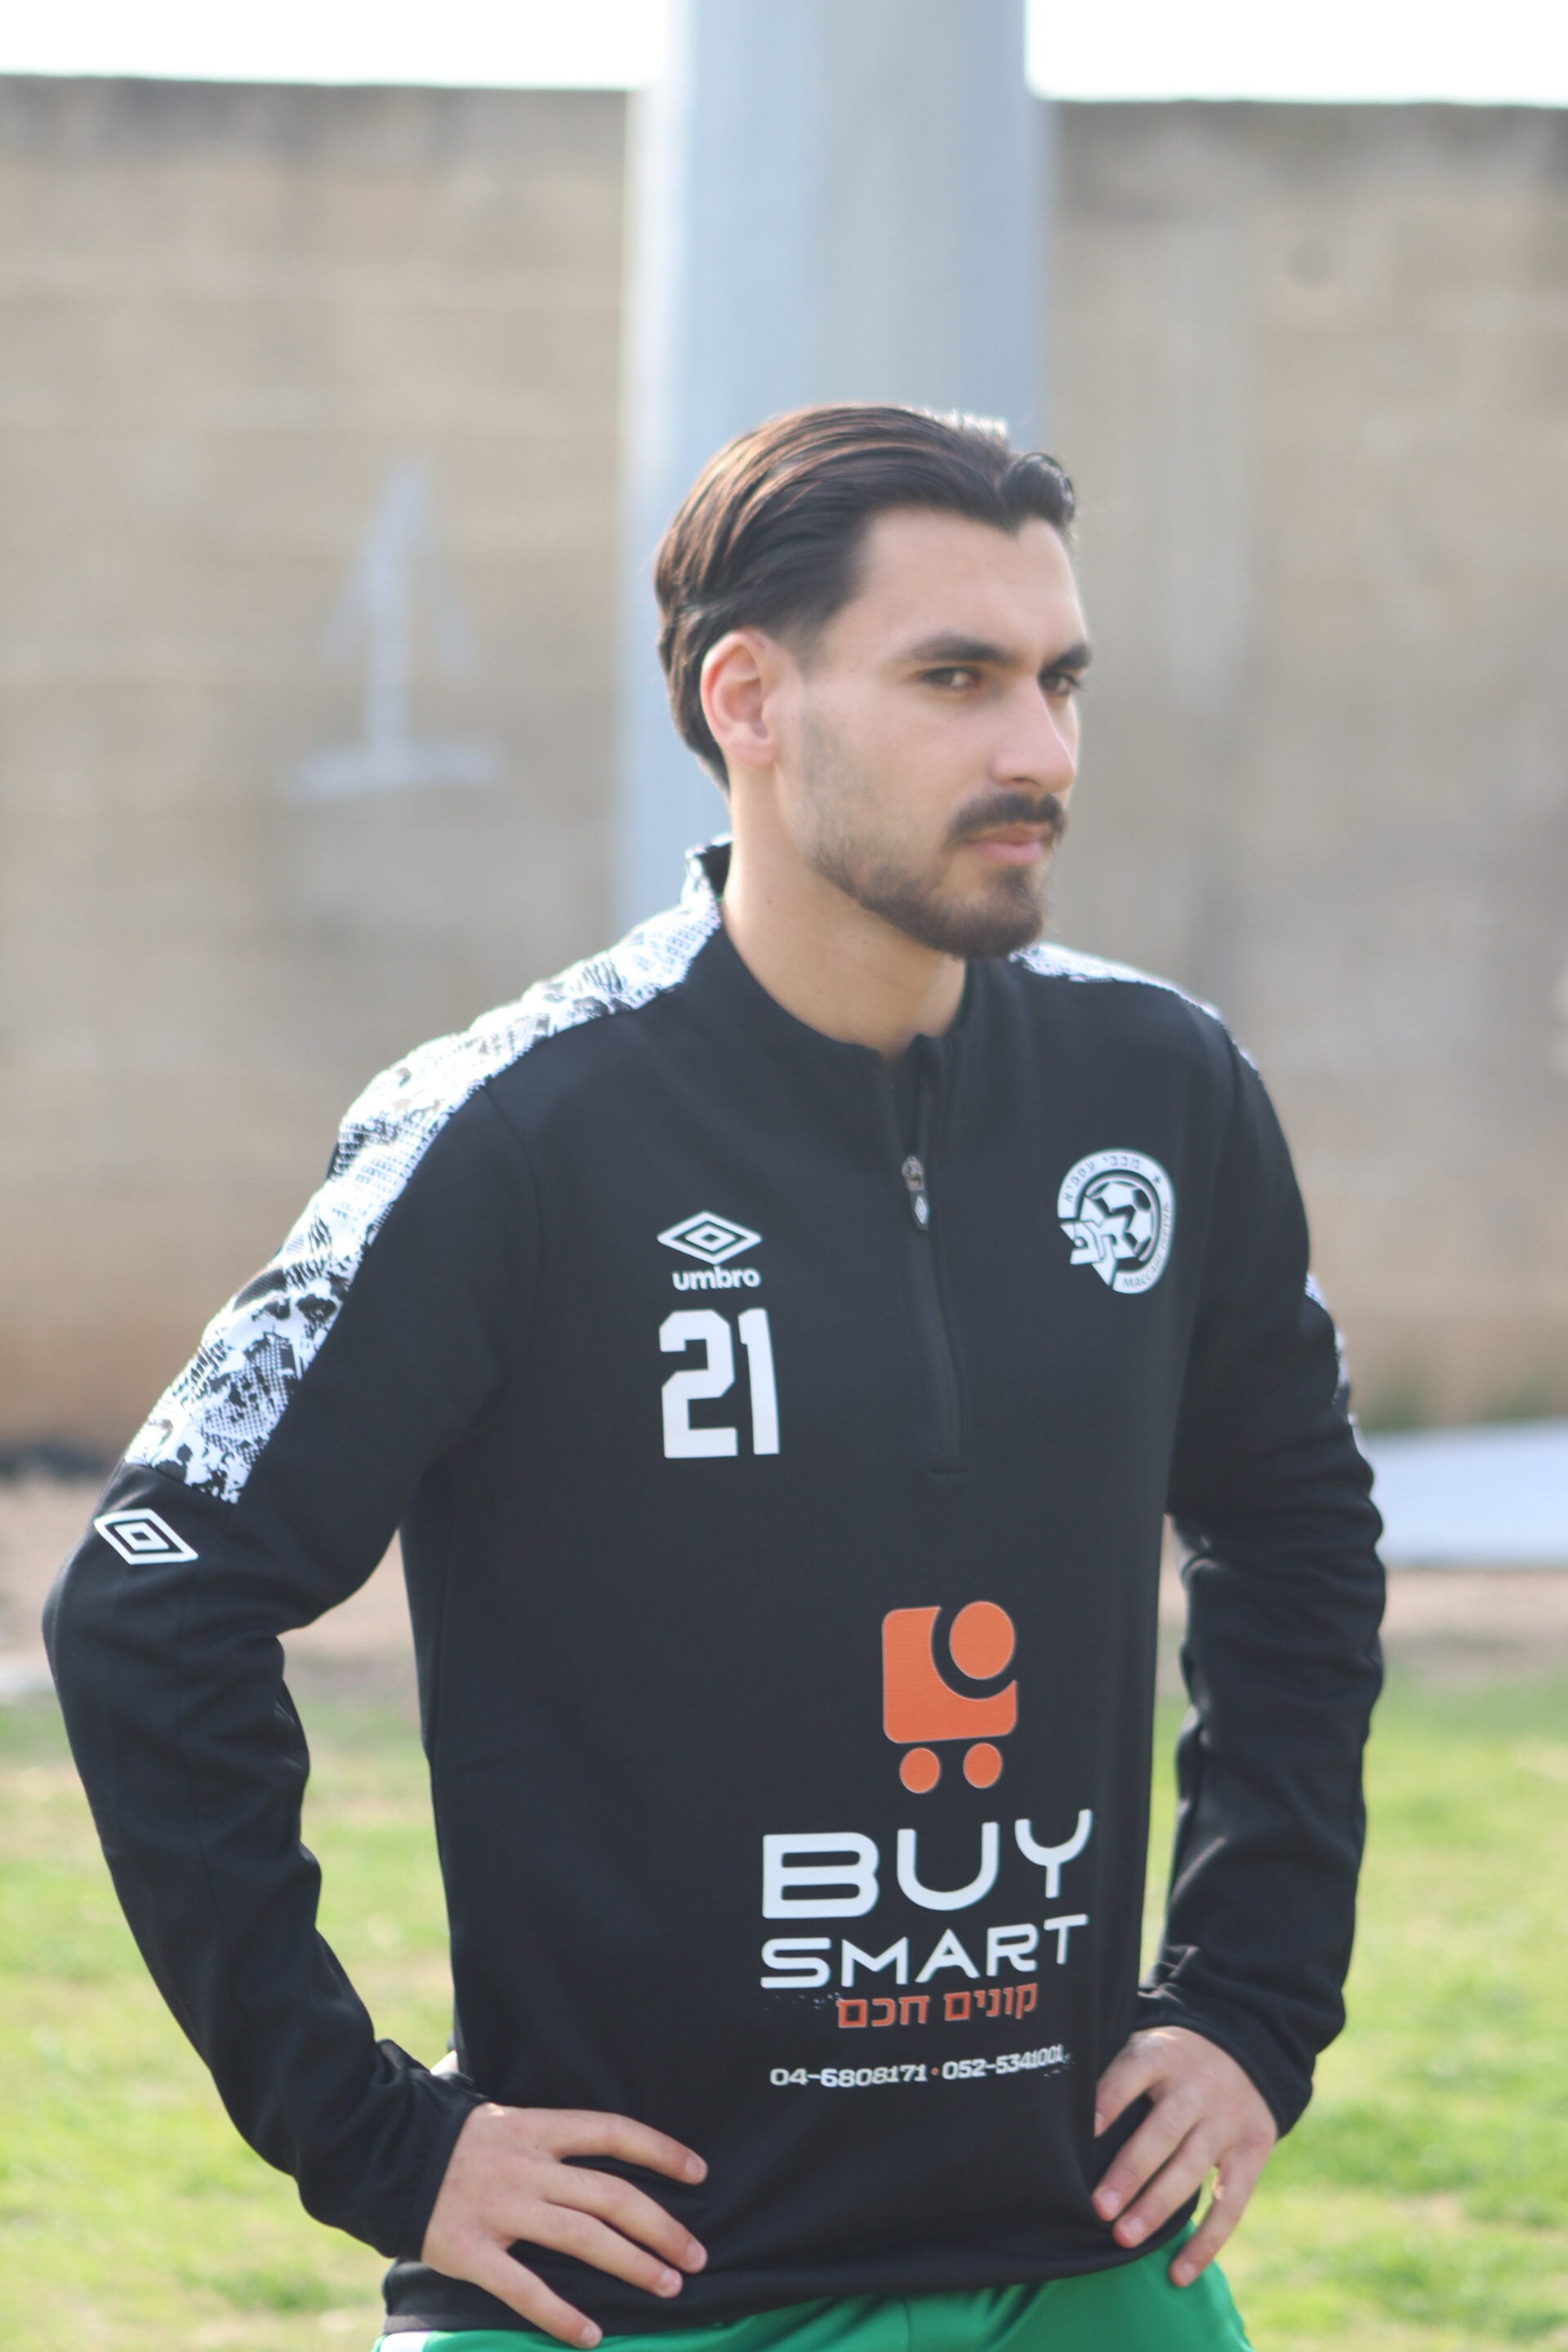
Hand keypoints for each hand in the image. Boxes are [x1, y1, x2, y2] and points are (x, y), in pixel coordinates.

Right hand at [421, 2102, 708, 2346]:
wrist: (381, 2153)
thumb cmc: (449, 2138)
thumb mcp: (501, 2115)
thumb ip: (544, 2128)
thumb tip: (589, 2131)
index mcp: (535, 2128)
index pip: (612, 2132)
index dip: (659, 2150)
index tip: (698, 2173)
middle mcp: (525, 2167)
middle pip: (610, 2195)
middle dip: (662, 2227)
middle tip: (697, 2256)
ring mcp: (499, 2209)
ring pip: (582, 2238)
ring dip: (632, 2265)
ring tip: (668, 2287)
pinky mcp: (470, 2252)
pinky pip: (524, 2288)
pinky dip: (561, 2315)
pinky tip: (591, 2334)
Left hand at [1092, 2025, 1276, 2284]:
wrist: (1245, 2049)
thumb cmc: (1170, 2061)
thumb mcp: (1144, 2047)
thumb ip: (1113, 2076)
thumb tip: (1059, 2117)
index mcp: (1163, 2055)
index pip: (1132, 2074)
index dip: (1108, 2101)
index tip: (1084, 2132)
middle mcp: (1197, 2087)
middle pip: (1163, 2131)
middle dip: (1130, 2172)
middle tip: (1099, 2209)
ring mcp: (1228, 2120)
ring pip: (1191, 2169)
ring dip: (1157, 2208)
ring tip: (1124, 2238)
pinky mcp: (1253, 2151)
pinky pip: (1231, 2204)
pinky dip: (1206, 2242)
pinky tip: (1178, 2271)